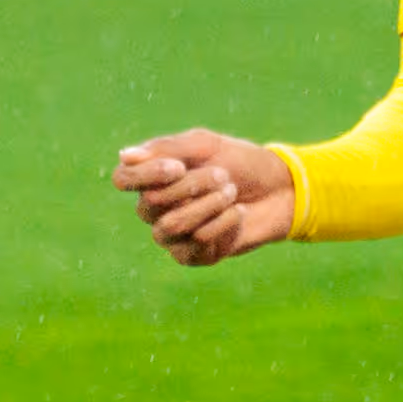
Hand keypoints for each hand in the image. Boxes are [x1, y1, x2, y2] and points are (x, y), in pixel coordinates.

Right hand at [113, 129, 297, 264]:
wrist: (279, 190)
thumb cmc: (240, 162)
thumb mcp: (206, 146)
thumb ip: (167, 149)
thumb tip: (124, 156)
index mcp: (152, 177)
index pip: (123, 179)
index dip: (145, 175)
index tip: (178, 166)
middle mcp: (155, 209)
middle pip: (150, 203)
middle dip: (192, 186)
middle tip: (224, 176)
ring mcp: (172, 235)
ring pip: (172, 226)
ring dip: (208, 206)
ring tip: (232, 192)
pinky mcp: (193, 256)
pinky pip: (197, 243)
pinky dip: (223, 224)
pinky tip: (239, 213)